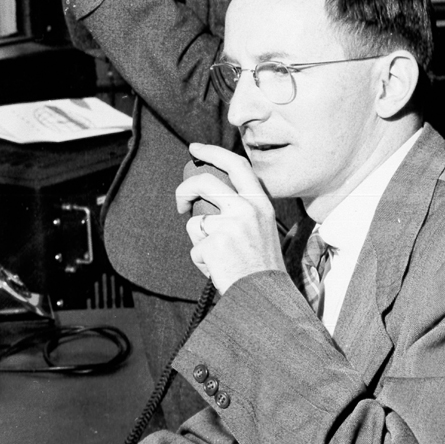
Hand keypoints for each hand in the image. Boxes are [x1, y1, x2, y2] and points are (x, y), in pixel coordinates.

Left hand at [175, 143, 285, 294]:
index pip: (236, 165)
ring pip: (195, 222)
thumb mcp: (261, 227)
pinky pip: (195, 247)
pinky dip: (201, 260)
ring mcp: (230, 225)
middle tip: (180, 203)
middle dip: (184, 189)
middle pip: (204, 182)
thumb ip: (241, 209)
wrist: (264, 295)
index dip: (213, 152)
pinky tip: (219, 268)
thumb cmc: (260, 264)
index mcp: (260, 202)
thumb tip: (208, 195)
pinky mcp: (214, 243)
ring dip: (199, 241)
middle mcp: (247, 208)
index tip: (196, 148)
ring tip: (219, 257)